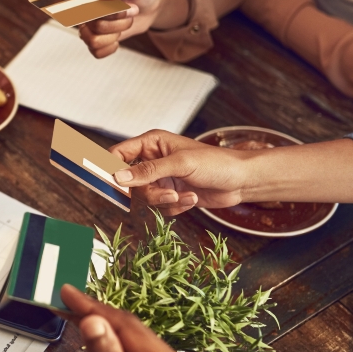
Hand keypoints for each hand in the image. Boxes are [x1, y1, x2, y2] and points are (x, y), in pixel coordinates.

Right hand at [77, 0, 162, 57]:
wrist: (150, 6)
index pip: (86, 8)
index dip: (107, 11)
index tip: (126, 5)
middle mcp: (85, 10)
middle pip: (94, 26)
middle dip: (119, 22)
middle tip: (132, 12)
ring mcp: (90, 26)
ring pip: (93, 41)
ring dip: (115, 34)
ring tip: (124, 23)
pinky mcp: (97, 39)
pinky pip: (96, 52)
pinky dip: (110, 48)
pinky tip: (118, 39)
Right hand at [108, 130, 251, 214]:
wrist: (241, 181)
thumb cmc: (216, 163)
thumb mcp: (180, 164)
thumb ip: (148, 171)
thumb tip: (118, 178)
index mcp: (151, 143)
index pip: (118, 154)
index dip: (111, 168)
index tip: (111, 184)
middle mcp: (153, 161)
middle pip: (129, 182)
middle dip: (148, 192)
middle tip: (167, 194)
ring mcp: (161, 179)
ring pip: (144, 197)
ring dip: (164, 201)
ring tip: (184, 196)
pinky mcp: (170, 195)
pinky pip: (158, 207)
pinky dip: (174, 207)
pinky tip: (190, 198)